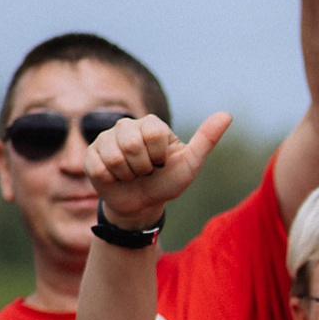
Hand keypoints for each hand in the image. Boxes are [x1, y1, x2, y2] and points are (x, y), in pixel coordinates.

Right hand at [86, 112, 231, 230]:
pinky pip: (100, 167)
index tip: (162, 162)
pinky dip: (113, 180)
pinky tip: (116, 178)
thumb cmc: (168, 182)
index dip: (159, 155)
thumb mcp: (191, 164)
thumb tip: (227, 115)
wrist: (143, 204)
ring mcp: (106, 139)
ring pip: (116, 156)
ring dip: (129, 175)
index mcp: (152, 124)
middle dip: (144, 167)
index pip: (153, 133)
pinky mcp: (91, 155)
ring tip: (132, 175)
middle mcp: (127, 126)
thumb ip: (207, 139)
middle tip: (146, 171)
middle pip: (132, 144)